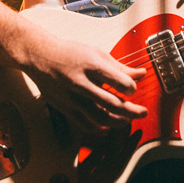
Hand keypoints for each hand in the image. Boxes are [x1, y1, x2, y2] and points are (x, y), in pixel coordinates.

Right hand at [19, 31, 147, 134]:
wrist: (41, 57)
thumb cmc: (70, 53)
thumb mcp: (97, 54)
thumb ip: (120, 66)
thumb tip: (141, 74)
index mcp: (92, 66)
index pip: (119, 82)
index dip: (131, 88)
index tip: (132, 89)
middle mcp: (82, 83)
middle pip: (112, 103)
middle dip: (131, 111)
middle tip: (142, 112)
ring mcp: (72, 97)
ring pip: (99, 117)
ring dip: (117, 122)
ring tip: (127, 120)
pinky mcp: (65, 107)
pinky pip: (84, 124)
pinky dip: (99, 129)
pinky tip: (108, 127)